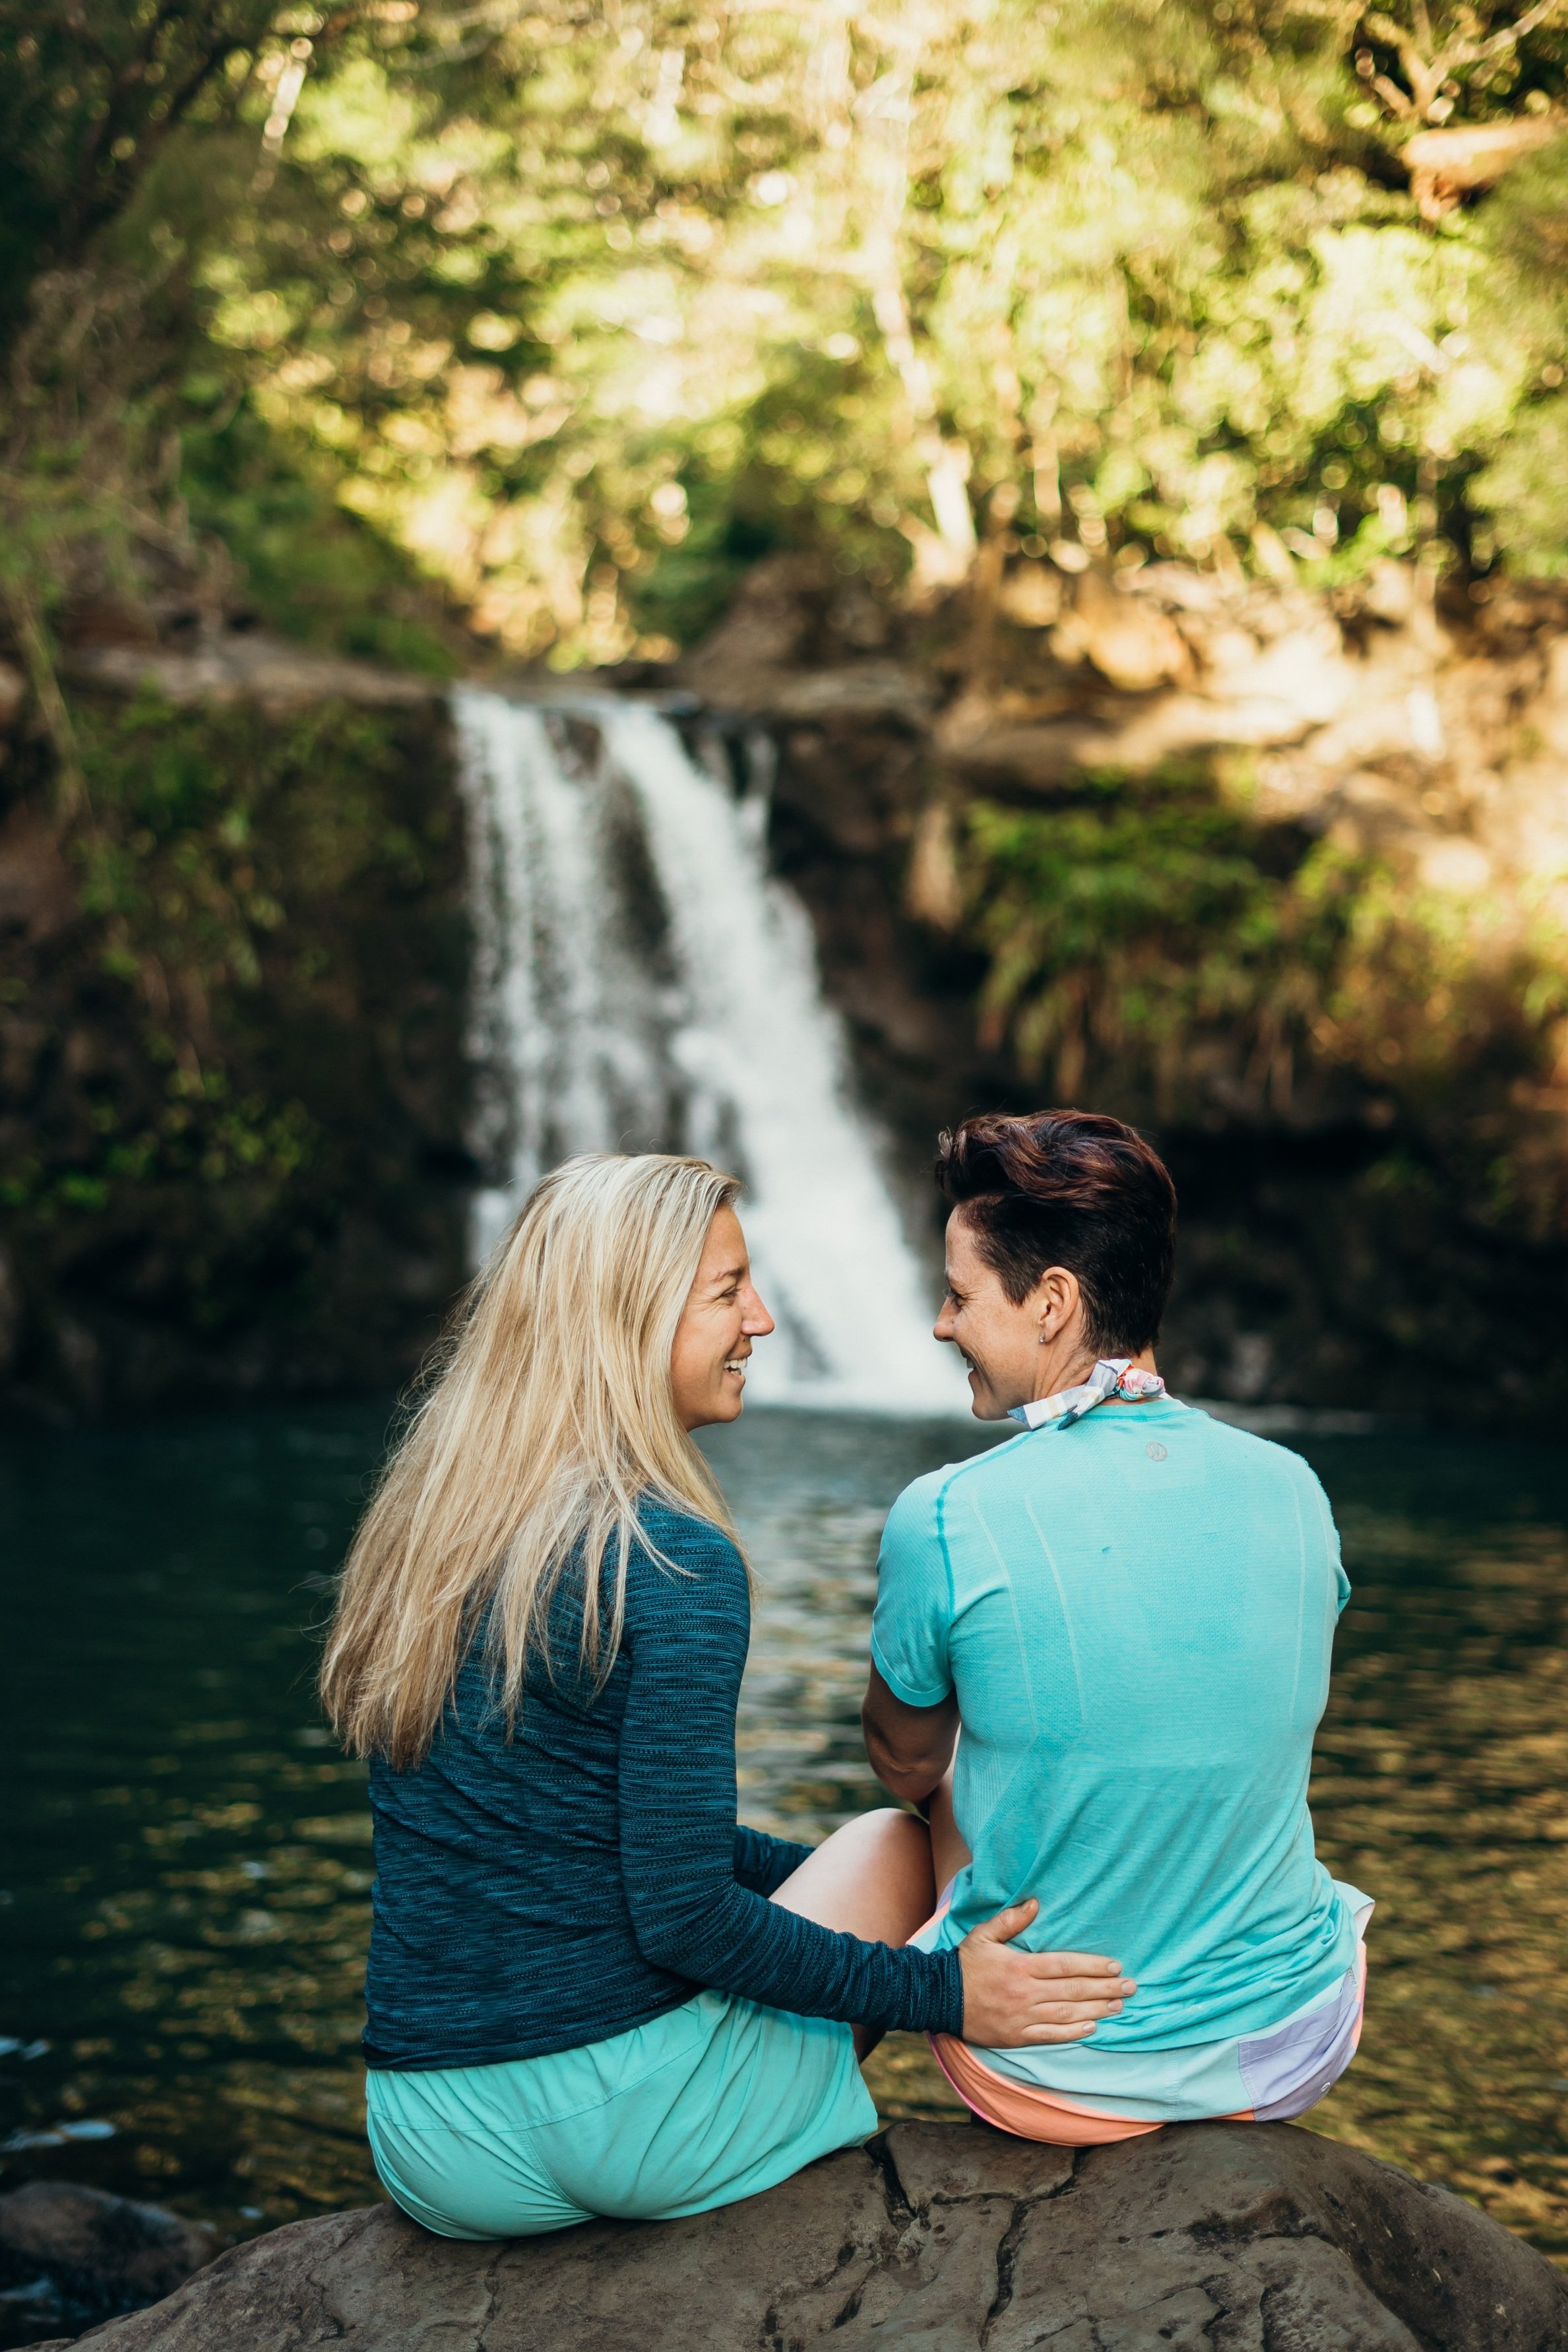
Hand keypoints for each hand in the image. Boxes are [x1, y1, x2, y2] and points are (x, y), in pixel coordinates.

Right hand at [958, 1899, 1134, 2046]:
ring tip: (1119, 2006)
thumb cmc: (964, 1964)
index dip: (1093, 1966)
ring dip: (1096, 2010)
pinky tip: (1092, 2027)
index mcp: (1021, 1966)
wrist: (938, 1998)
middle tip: (1131, 1988)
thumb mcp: (984, 1934)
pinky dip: (1073, 2033)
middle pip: (1073, 1990)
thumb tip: (1035, 1903)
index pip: (1065, 1965)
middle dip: (1105, 1988)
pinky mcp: (1017, 2036)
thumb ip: (1011, 1920)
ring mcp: (1023, 2017)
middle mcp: (1026, 1993)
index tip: (1116, 1967)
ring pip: (1067, 2014)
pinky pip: (1051, 2035)